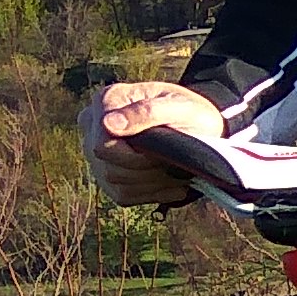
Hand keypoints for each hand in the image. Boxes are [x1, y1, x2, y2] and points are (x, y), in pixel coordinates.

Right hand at [81, 80, 225, 206]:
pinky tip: (173, 184)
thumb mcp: (179, 107)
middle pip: (109, 166)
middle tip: (176, 163)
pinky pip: (123, 195)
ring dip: (153, 183)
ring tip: (178, 173)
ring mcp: (97, 152)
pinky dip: (152, 193)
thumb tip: (107, 124)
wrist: (202, 130)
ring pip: (115, 183)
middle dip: (147, 170)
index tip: (163, 153)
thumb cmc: (191, 113)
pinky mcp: (107, 176)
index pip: (102, 143)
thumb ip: (146, 111)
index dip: (132, 156)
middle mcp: (94, 125)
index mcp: (107, 100)